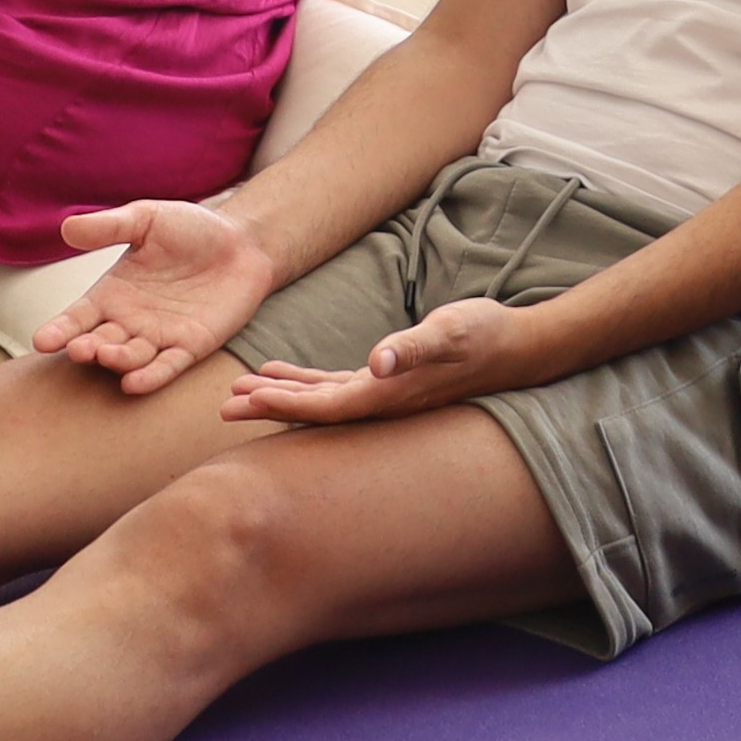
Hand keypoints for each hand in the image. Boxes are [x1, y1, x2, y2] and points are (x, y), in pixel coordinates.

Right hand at [27, 202, 284, 394]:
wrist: (242, 243)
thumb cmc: (190, 229)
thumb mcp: (146, 220)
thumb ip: (110, 227)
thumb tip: (66, 227)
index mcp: (111, 294)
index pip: (78, 317)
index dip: (60, 330)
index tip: (42, 340)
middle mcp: (129, 321)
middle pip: (100, 342)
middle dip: (88, 348)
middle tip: (79, 349)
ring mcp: (159, 337)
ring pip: (131, 357)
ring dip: (117, 361)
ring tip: (107, 357)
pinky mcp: (191, 347)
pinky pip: (167, 367)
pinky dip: (151, 376)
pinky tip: (134, 384)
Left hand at [228, 294, 536, 429]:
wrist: (519, 345)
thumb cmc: (485, 335)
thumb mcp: (451, 331)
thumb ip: (413, 347)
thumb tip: (378, 362)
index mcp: (389, 395)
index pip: (324, 406)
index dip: (282, 404)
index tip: (243, 401)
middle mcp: (382, 402)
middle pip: (312, 409)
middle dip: (267, 407)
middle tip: (222, 407)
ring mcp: (384, 394)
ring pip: (319, 399)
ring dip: (279, 395)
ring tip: (238, 393)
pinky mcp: (388, 381)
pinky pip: (336, 385)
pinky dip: (304, 380)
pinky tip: (277, 371)